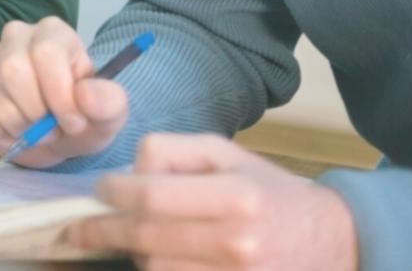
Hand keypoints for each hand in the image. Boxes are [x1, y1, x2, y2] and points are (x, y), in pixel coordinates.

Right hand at [0, 16, 128, 166]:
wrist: (58, 132)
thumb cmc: (82, 116)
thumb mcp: (109, 114)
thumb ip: (108, 103)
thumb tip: (84, 96)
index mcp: (53, 33)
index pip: (46, 54)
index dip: (59, 96)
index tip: (73, 124)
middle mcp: (16, 35)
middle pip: (13, 71)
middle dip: (35, 114)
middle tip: (52, 132)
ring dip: (18, 128)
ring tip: (35, 134)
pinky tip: (12, 135)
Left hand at [68, 134, 359, 269]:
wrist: (332, 242)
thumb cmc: (269, 190)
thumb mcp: (226, 154)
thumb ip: (173, 152)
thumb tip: (130, 171)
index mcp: (236, 197)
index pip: (152, 197)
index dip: (114, 194)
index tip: (99, 191)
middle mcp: (237, 243)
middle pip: (146, 239)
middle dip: (104, 231)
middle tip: (79, 228)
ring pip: (155, 269)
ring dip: (133, 253)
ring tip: (128, 239)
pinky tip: (151, 256)